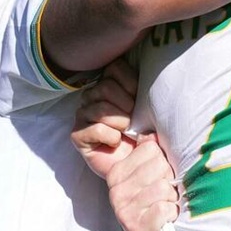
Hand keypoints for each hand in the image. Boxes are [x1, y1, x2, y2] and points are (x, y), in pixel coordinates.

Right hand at [72, 59, 139, 178]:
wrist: (137, 163)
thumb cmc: (143, 132)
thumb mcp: (149, 107)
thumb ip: (146, 90)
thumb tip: (153, 79)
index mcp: (109, 84)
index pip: (114, 68)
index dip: (130, 82)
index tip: (138, 97)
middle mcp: (92, 97)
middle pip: (105, 87)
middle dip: (126, 104)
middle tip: (132, 119)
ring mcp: (82, 115)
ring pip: (100, 108)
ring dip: (120, 122)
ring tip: (126, 131)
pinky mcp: (77, 135)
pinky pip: (95, 129)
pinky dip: (111, 137)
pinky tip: (115, 143)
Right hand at [107, 135, 178, 230]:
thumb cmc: (154, 202)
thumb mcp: (148, 175)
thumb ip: (150, 152)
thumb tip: (151, 132)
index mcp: (117, 172)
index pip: (151, 148)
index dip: (163, 162)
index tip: (158, 176)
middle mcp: (116, 189)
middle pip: (160, 165)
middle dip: (169, 179)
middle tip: (164, 194)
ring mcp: (124, 208)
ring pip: (164, 186)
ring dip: (172, 197)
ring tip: (165, 205)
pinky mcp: (136, 225)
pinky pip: (165, 207)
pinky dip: (172, 213)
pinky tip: (165, 218)